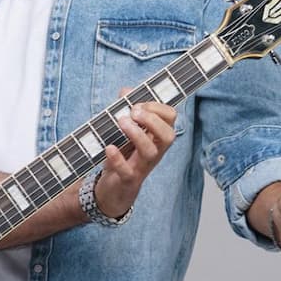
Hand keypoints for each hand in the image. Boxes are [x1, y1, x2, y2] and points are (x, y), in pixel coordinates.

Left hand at [95, 93, 176, 218]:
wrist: (112, 189)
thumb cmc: (123, 155)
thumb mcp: (124, 131)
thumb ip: (125, 109)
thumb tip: (126, 91)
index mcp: (156, 136)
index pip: (170, 118)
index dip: (156, 107)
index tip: (137, 104)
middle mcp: (154, 151)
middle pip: (168, 136)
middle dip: (152, 120)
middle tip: (133, 113)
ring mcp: (143, 166)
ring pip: (151, 152)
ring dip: (137, 134)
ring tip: (121, 122)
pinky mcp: (128, 179)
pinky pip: (127, 171)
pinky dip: (118, 159)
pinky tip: (110, 147)